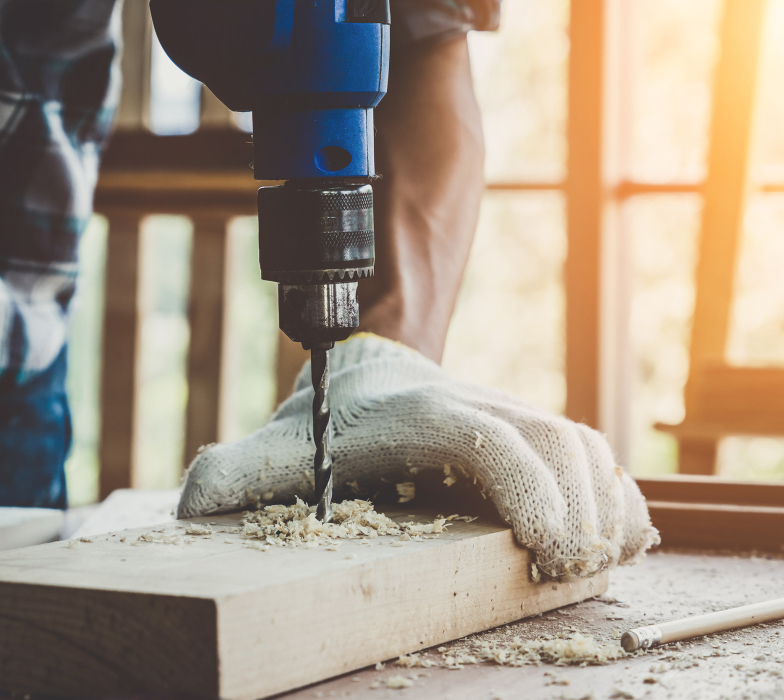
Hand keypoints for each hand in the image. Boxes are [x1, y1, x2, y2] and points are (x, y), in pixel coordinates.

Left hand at [179, 334, 658, 578]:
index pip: (498, 444)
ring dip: (605, 504)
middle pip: (559, 445)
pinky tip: (614, 536)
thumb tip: (191, 498)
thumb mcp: (283, 444)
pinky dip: (615, 492)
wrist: (372, 367)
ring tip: (592, 561)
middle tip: (568, 573)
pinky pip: (591, 452)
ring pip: (584, 445)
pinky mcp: (530, 428)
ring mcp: (512, 412)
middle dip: (579, 512)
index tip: (544, 556)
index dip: (532, 497)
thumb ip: (239, 468)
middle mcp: (481, 405)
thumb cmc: (333, 419)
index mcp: (427, 414)